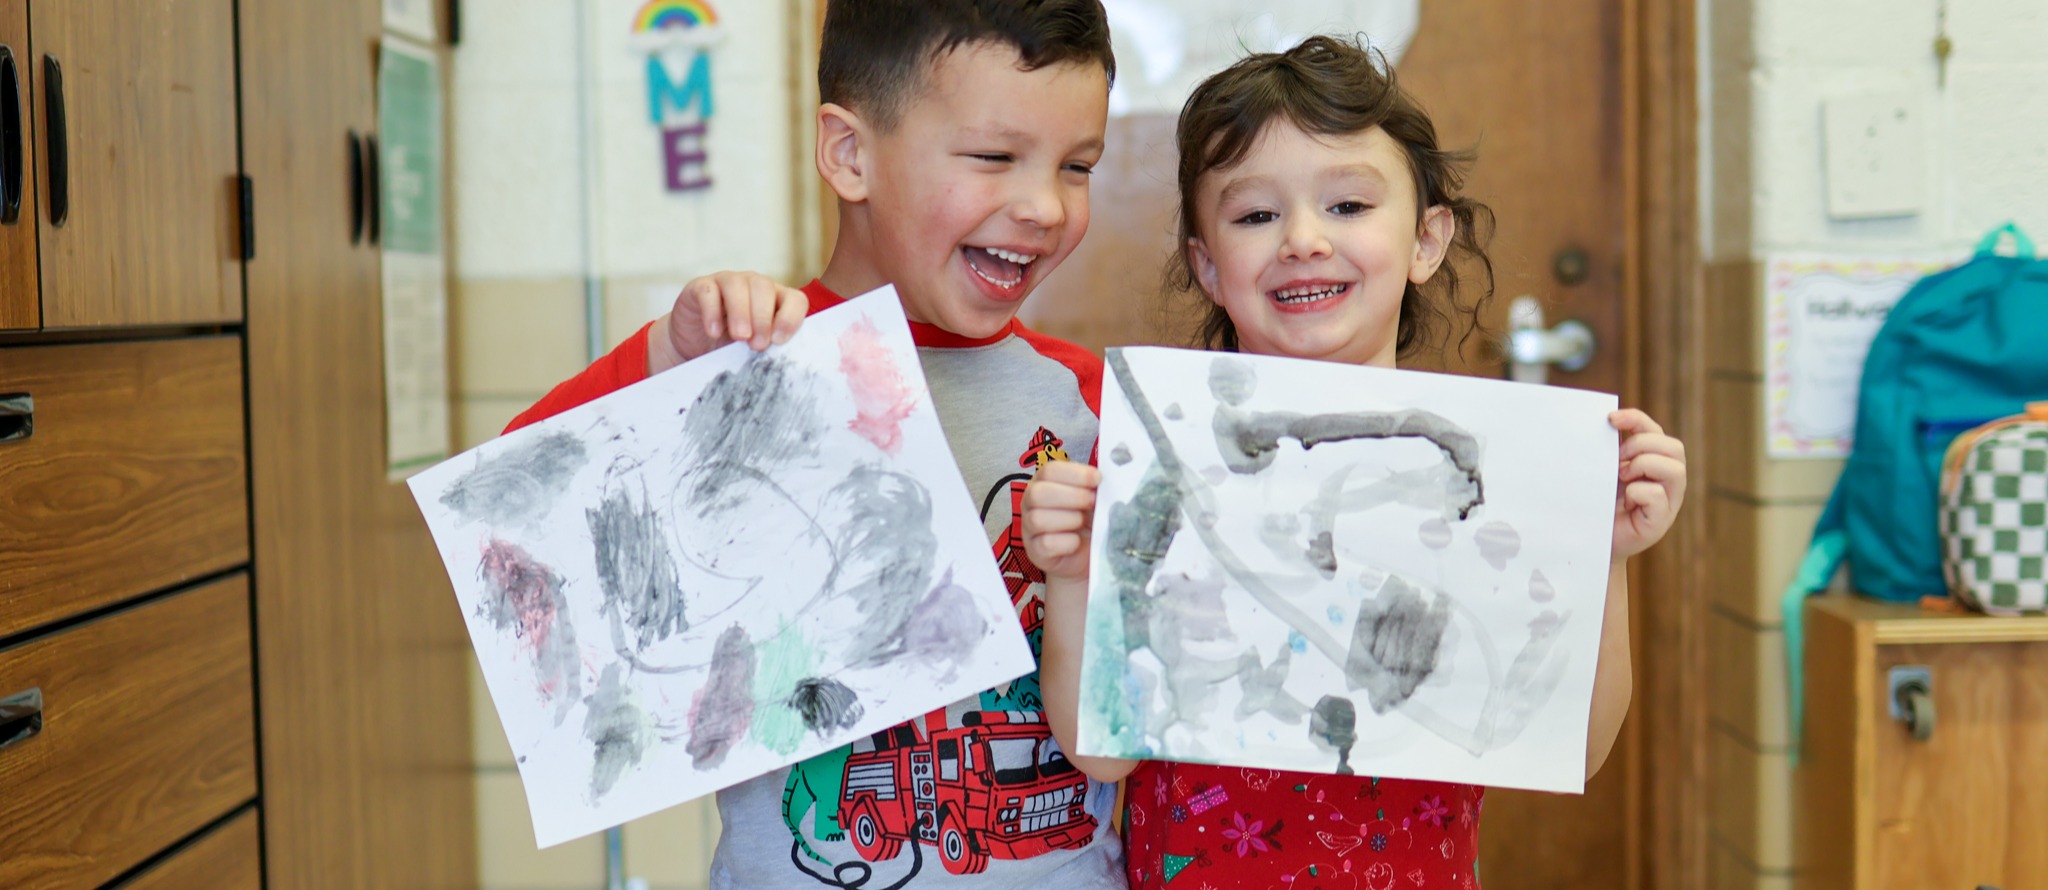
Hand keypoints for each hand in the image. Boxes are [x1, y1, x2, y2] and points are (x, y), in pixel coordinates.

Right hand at [647, 272, 807, 373]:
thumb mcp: (753, 348)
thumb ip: (768, 347)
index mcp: (774, 299)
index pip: (794, 299)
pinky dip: (711, 312)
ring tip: (740, 337)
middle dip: (763, 318)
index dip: (791, 317)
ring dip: (741, 312)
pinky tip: (713, 332)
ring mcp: (726, 282)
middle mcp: (752, 285)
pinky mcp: (700, 288)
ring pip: (737, 284)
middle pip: (764, 287)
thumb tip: (783, 363)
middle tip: (757, 345)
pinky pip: (708, 291)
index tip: (779, 341)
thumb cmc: (731, 346)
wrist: (694, 346)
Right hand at [1021, 460, 1100, 584]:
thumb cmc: (1090, 519)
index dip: (1075, 473)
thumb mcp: (1095, 498)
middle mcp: (1031, 503)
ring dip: (1069, 519)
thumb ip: (1096, 486)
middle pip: (1038, 493)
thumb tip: (1108, 479)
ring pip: (1038, 519)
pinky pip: (1046, 544)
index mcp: (1044, 482)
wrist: (1089, 553)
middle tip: (1093, 503)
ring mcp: (1029, 528)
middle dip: (1072, 496)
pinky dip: (1067, 542)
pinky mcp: (1035, 552)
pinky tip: (1077, 542)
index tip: (1098, 479)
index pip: (1050, 470)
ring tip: (1083, 523)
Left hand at [1610, 408, 1686, 560]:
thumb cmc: (1599, 503)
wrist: (1591, 540)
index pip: (1656, 432)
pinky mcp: (1660, 522)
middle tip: (1617, 459)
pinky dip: (1638, 492)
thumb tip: (1606, 422)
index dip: (1637, 419)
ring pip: (1675, 469)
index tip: (1610, 418)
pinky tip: (1626, 502)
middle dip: (1642, 445)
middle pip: (1674, 447)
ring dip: (1644, 466)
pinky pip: (1657, 496)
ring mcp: (1669, 502)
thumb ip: (1612, 450)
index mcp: (1656, 463)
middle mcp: (1668, 481)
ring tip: (1622, 477)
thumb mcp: (1606, 470)